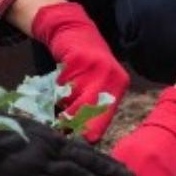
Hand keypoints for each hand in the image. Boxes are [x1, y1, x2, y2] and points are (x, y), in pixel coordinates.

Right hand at [0, 114, 135, 175]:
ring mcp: (40, 161)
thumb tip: (39, 175)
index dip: (102, 159)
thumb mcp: (12, 134)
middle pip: (87, 162)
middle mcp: (48, 147)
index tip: (120, 168)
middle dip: (111, 173)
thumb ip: (29, 150)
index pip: (81, 149)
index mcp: (46, 135)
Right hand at [31, 1, 129, 142]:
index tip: (71, 139)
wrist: (76, 32)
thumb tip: (82, 142)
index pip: (101, 123)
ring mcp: (96, 67)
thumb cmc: (86, 67)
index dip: (84, 134)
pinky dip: (57, 87)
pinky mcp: (79, 59)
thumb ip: (93, 111)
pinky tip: (61, 80)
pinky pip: (62, 85)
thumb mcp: (97, 88)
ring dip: (62, 104)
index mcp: (118, 88)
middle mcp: (111, 78)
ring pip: (72, 100)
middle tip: (60, 123)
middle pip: (87, 114)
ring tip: (62, 98)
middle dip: (70, 122)